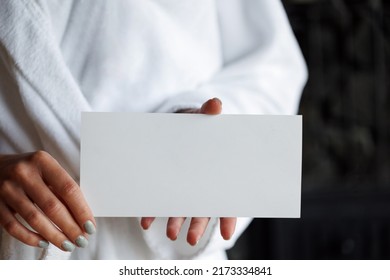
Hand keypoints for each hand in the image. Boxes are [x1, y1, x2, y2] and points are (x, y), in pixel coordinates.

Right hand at [0, 151, 95, 251]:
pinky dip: (30, 237)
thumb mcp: (47, 171)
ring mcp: (7, 188)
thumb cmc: (31, 171)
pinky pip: (13, 226)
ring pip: (34, 219)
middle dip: (70, 227)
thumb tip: (83, 219)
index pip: (68, 189)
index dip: (81, 210)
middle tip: (82, 241)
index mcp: (43, 161)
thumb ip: (62, 190)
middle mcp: (24, 173)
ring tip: (68, 245)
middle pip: (52, 206)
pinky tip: (44, 242)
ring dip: (54, 236)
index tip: (90, 226)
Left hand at [140, 98, 236, 245]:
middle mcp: (201, 187)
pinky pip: (161, 202)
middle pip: (203, 211)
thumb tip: (215, 104)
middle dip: (198, 225)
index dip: (227, 217)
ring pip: (183, 211)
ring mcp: (183, 189)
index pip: (226, 200)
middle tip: (190, 239)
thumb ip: (208, 113)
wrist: (176, 128)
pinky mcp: (166, 186)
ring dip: (177, 223)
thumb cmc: (194, 126)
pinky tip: (146, 221)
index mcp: (216, 175)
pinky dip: (153, 212)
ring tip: (171, 234)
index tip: (226, 234)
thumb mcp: (201, 119)